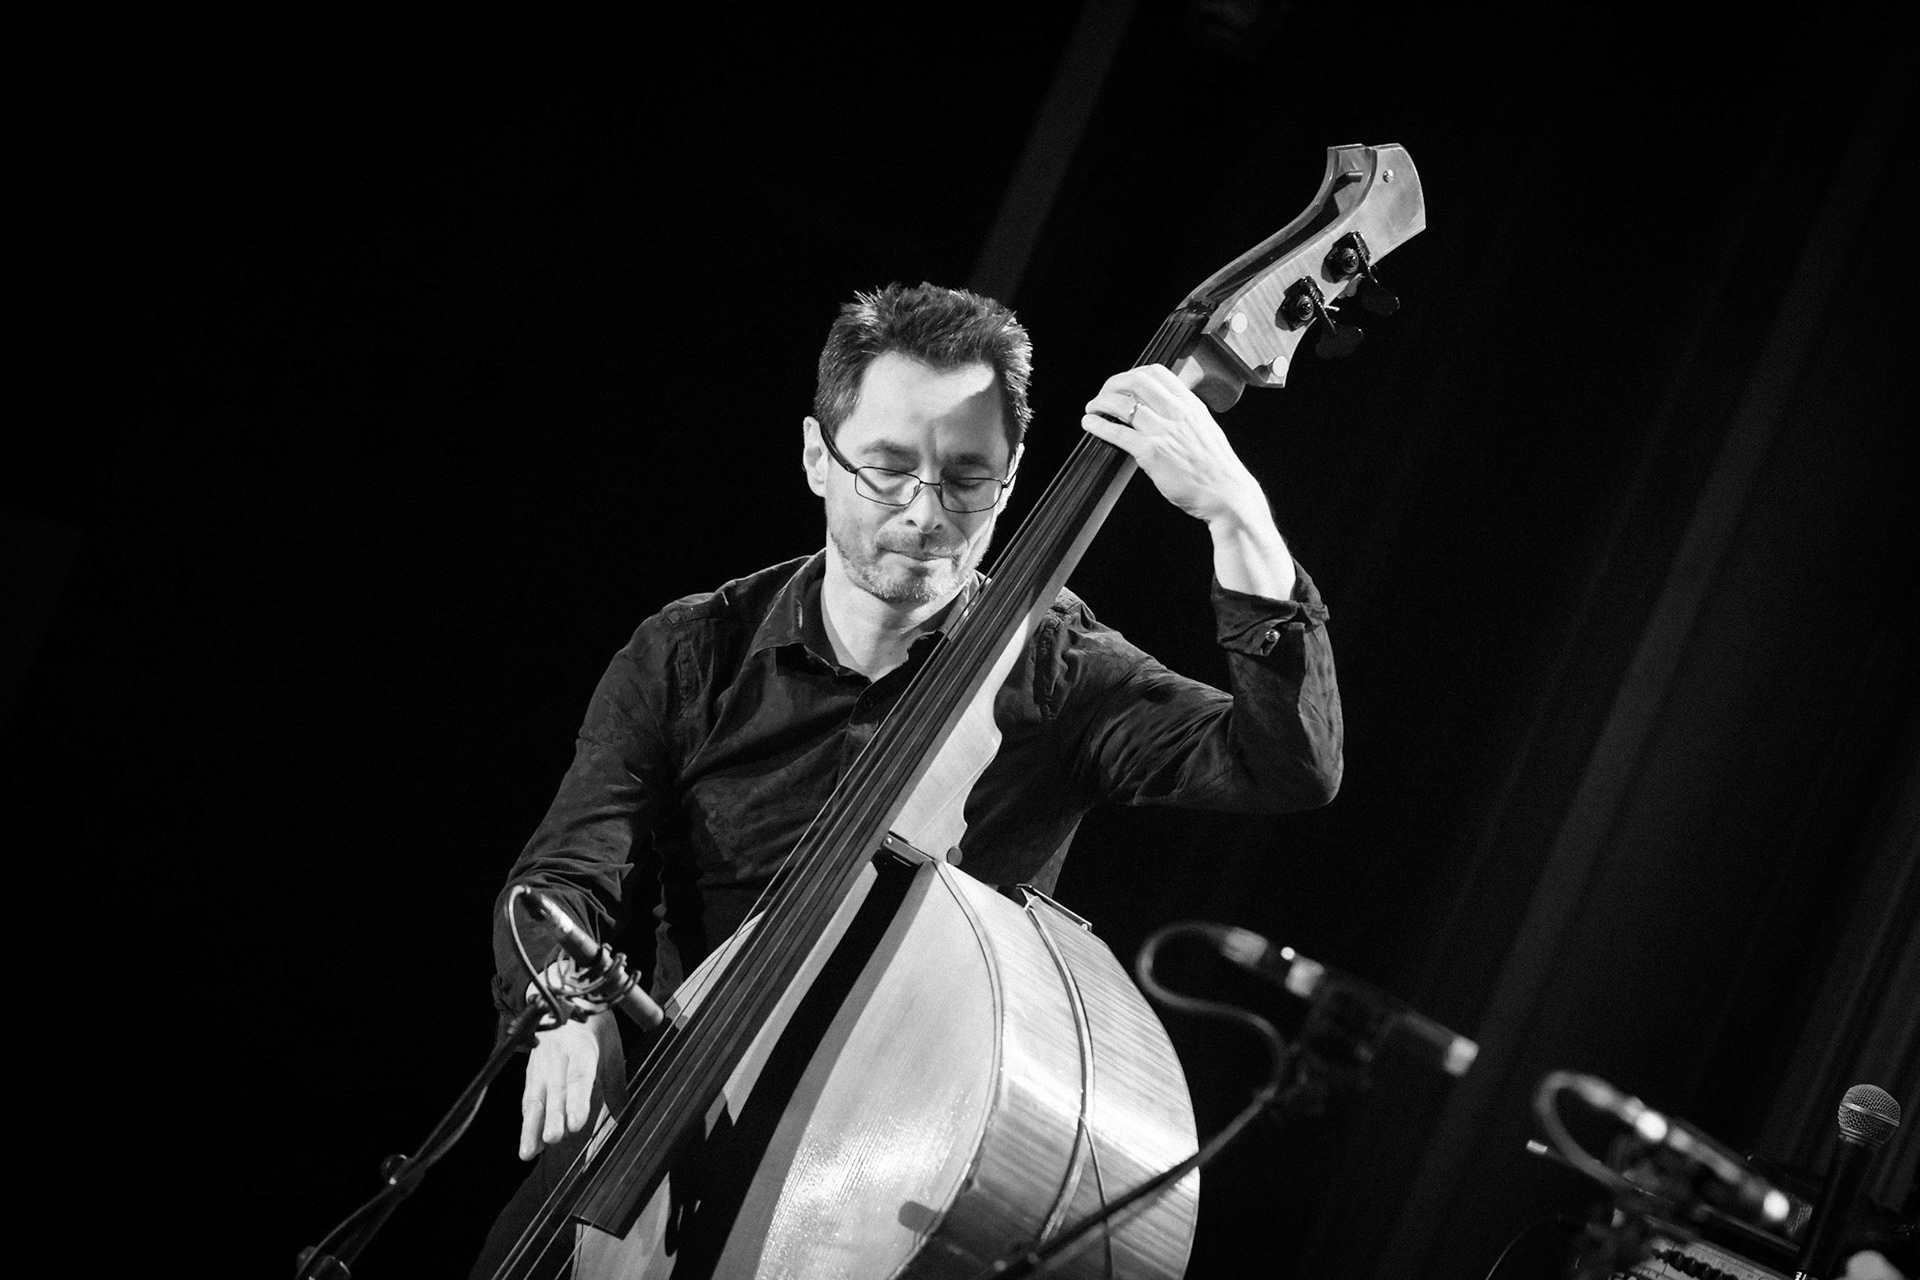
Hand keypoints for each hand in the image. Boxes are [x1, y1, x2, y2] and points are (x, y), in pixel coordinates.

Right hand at [518, 958, 628, 1160]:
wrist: (565, 997)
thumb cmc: (593, 1027)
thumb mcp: (611, 1049)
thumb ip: (615, 1085)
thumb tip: (625, 1115)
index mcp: (582, 1047)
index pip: (579, 1076)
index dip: (576, 1101)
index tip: (575, 1124)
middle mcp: (558, 1056)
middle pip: (555, 1089)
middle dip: (553, 1117)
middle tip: (553, 1140)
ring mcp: (541, 1063)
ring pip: (535, 1096)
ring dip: (532, 1126)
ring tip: (528, 1151)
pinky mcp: (530, 1071)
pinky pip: (528, 1097)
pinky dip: (527, 1120)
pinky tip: (527, 1141)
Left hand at [1082, 364, 1295, 598]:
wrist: (1227, 494)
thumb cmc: (1217, 468)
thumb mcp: (1206, 430)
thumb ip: (1185, 417)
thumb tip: (1165, 411)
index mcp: (1191, 405)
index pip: (1157, 373)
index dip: (1133, 373)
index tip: (1123, 383)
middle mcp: (1177, 413)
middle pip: (1136, 381)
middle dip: (1112, 384)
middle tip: (1102, 394)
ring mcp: (1164, 432)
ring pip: (1123, 404)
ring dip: (1100, 403)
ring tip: (1092, 409)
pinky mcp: (1152, 453)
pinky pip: (1119, 432)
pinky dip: (1099, 425)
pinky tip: (1091, 424)